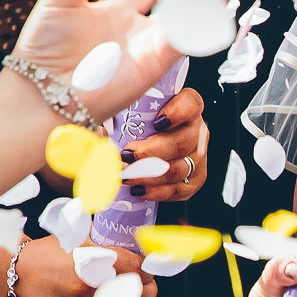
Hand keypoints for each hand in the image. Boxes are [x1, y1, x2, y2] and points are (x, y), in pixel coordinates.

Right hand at [0, 235, 158, 296]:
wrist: (15, 279)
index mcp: (96, 264)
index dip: (147, 266)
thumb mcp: (79, 240)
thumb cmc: (48, 255)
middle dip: (147, 285)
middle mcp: (93, 290)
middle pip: (144, 292)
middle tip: (143, 280)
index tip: (144, 265)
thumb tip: (140, 243)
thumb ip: (109, 244)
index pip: (141, 269)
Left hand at [8, 0, 256, 125]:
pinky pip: (185, 37)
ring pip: (194, 17)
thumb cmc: (42, 51)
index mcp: (117, 10)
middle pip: (187, 0)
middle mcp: (139, 29)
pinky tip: (220, 0)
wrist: (39, 95)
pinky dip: (204, 19)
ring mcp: (150, 47)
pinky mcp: (155, 64)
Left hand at [120, 87, 209, 202]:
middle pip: (183, 142)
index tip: (157, 122)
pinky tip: (138, 189)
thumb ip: (117, 118)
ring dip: (149, 175)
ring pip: (179, 168)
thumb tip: (99, 134)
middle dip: (152, 152)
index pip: (191, 104)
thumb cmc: (131, 128)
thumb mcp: (123, 115)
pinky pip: (179, 189)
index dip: (178, 113)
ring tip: (125, 175)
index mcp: (185, 107)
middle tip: (127, 156)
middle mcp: (196, 131)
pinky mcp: (194, 179)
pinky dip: (157, 192)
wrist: (139, 154)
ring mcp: (198, 157)